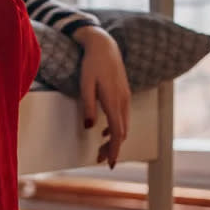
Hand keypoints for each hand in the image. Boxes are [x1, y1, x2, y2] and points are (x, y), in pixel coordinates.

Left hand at [73, 27, 130, 168]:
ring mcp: (125, 97)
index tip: (109, 164)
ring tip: (100, 150)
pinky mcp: (123, 94)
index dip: (113, 150)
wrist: (104, 45)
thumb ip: (88, 106)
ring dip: (113, 139)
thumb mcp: (85, 85)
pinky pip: (122, 116)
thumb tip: (90, 127)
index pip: (116, 133)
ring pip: (123, 125)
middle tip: (99, 160)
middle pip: (121, 132)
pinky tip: (104, 132)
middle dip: (112, 148)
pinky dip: (115, 128)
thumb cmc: (91, 64)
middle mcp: (122, 101)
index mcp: (113, 101)